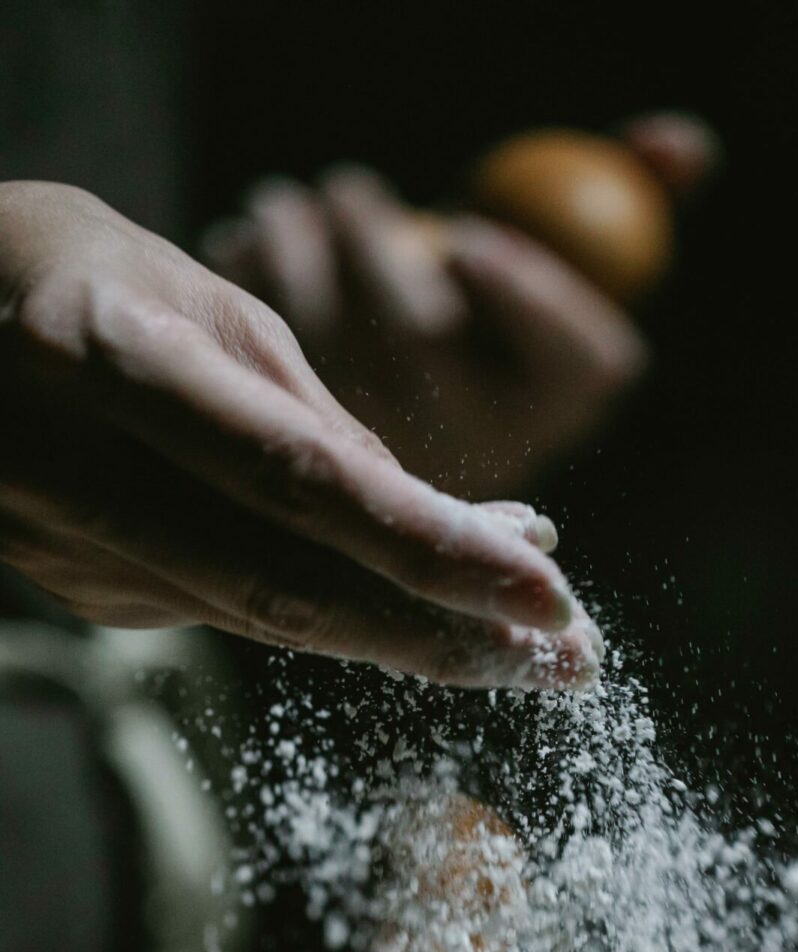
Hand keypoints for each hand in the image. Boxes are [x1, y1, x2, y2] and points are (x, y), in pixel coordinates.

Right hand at [0, 182, 600, 688]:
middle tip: (566, 663)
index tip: (547, 596)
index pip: (300, 482)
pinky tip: (407, 612)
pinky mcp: (81, 593)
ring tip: (524, 648)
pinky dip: (333, 614)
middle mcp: (76, 469)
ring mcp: (68, 550)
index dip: (431, 549)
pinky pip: (231, 609)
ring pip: (267, 620)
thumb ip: (320, 424)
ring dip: (409, 639)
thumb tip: (457, 529)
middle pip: (289, 591)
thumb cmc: (93, 279)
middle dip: (444, 636)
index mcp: (112, 360)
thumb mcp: (211, 308)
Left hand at [202, 115, 717, 496]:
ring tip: (295, 206)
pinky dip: (255, 277)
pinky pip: (269, 338)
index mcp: (556, 402)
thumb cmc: (491, 293)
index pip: (571, 368)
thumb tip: (683, 144)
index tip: (467, 238)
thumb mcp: (565, 240)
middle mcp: (478, 445)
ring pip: (331, 336)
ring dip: (301, 247)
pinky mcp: (305, 432)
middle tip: (350, 189)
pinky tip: (258, 243)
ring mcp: (385, 447)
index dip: (519, 305)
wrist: (406, 377)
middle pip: (428, 348)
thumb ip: (630, 192)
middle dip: (375, 249)